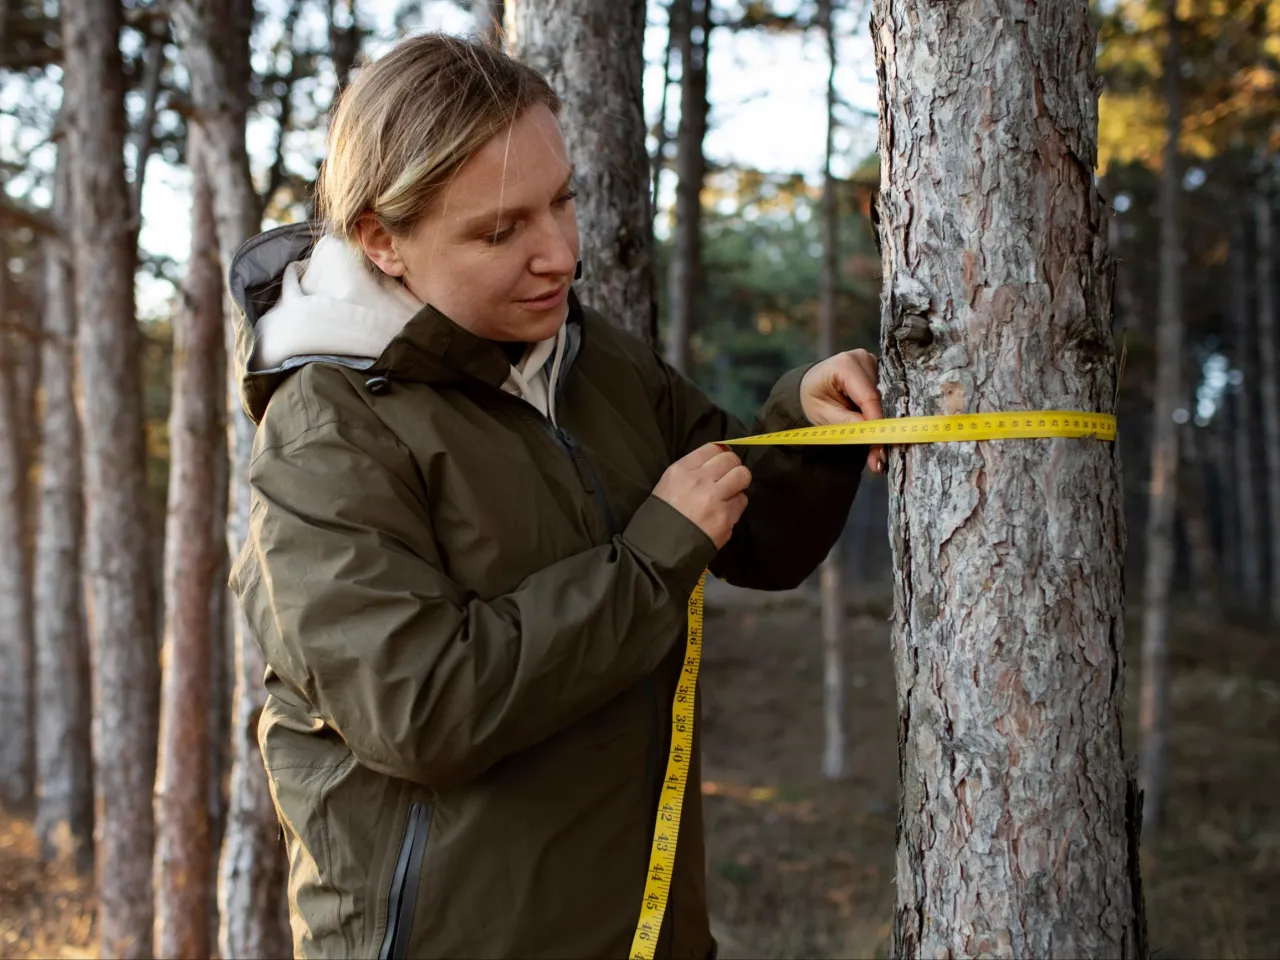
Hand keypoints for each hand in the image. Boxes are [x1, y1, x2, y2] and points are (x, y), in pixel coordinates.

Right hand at [653, 443, 751, 548]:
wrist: (660, 551)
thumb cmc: (661, 518)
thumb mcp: (667, 485)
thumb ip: (691, 473)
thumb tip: (716, 466)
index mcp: (681, 470)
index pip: (713, 448)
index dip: (722, 453)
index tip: (723, 462)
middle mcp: (699, 480)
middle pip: (731, 459)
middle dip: (733, 467)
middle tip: (729, 478)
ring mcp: (714, 498)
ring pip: (742, 476)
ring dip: (739, 484)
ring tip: (730, 493)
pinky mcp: (726, 517)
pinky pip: (742, 501)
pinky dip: (737, 505)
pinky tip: (726, 512)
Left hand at [800, 349, 885, 473]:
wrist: (809, 386)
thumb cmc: (813, 399)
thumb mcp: (825, 416)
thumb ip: (850, 425)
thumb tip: (875, 440)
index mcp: (845, 365)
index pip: (868, 397)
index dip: (877, 423)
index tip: (881, 448)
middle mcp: (862, 359)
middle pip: (879, 398)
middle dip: (878, 427)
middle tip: (878, 456)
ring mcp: (872, 361)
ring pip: (884, 398)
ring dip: (879, 421)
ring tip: (873, 442)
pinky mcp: (877, 368)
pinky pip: (884, 394)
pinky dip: (879, 412)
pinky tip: (874, 425)